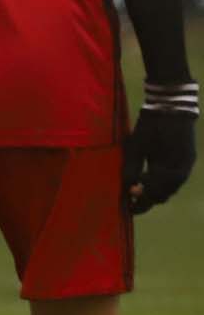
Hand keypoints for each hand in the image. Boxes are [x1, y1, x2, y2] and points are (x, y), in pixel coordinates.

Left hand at [125, 83, 197, 213]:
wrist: (171, 106)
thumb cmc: (150, 125)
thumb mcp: (136, 147)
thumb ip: (132, 168)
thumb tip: (127, 189)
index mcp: (170, 169)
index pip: (155, 195)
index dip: (141, 203)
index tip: (128, 208)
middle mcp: (182, 170)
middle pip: (165, 194)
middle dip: (148, 199)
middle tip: (131, 200)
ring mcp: (187, 164)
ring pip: (171, 188)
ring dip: (156, 192)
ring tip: (138, 191)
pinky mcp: (187, 158)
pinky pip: (176, 178)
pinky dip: (163, 183)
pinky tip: (150, 180)